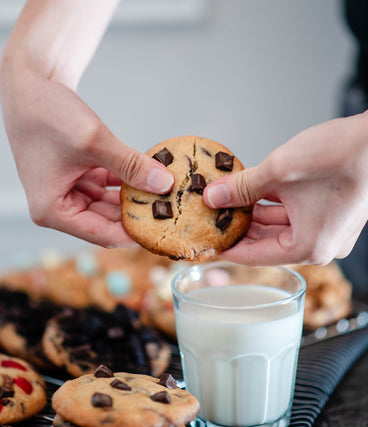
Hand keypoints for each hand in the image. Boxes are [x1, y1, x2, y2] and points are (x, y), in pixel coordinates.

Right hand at [0, 0, 173, 247]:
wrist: (30, 84)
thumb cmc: (46, 113)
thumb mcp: (93, 142)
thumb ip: (131, 166)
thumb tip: (164, 184)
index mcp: (53, 211)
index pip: (102, 234)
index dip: (134, 233)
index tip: (164, 228)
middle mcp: (60, 207)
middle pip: (107, 223)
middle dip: (138, 214)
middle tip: (171, 210)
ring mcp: (70, 192)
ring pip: (110, 205)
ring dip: (134, 198)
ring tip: (165, 195)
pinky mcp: (79, 178)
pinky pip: (108, 188)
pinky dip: (127, 182)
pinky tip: (150, 177)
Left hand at [204, 106, 367, 265]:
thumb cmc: (342, 156)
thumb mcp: (279, 172)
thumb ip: (242, 187)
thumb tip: (214, 196)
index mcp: (309, 247)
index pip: (255, 257)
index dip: (227, 249)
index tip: (208, 243)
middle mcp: (321, 246)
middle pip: (268, 243)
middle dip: (240, 227)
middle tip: (214, 216)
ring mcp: (329, 231)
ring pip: (281, 227)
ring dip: (255, 213)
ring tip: (229, 200)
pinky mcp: (332, 214)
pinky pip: (296, 216)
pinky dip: (274, 205)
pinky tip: (254, 191)